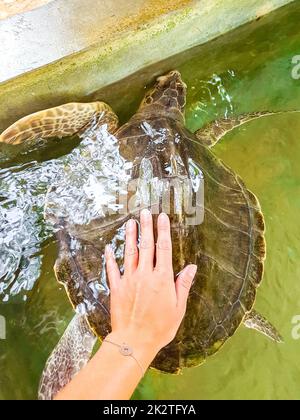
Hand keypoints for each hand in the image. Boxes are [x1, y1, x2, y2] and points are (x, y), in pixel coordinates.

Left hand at [105, 210, 196, 357]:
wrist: (134, 341)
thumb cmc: (160, 327)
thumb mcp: (178, 308)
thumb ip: (183, 285)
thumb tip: (192, 267)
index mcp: (162, 279)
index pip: (164, 249)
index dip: (163, 231)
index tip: (163, 217)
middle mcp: (145, 275)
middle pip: (146, 245)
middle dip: (147, 227)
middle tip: (145, 212)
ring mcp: (129, 280)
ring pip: (130, 253)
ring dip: (130, 236)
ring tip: (130, 222)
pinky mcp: (117, 288)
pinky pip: (112, 269)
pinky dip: (110, 258)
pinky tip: (109, 248)